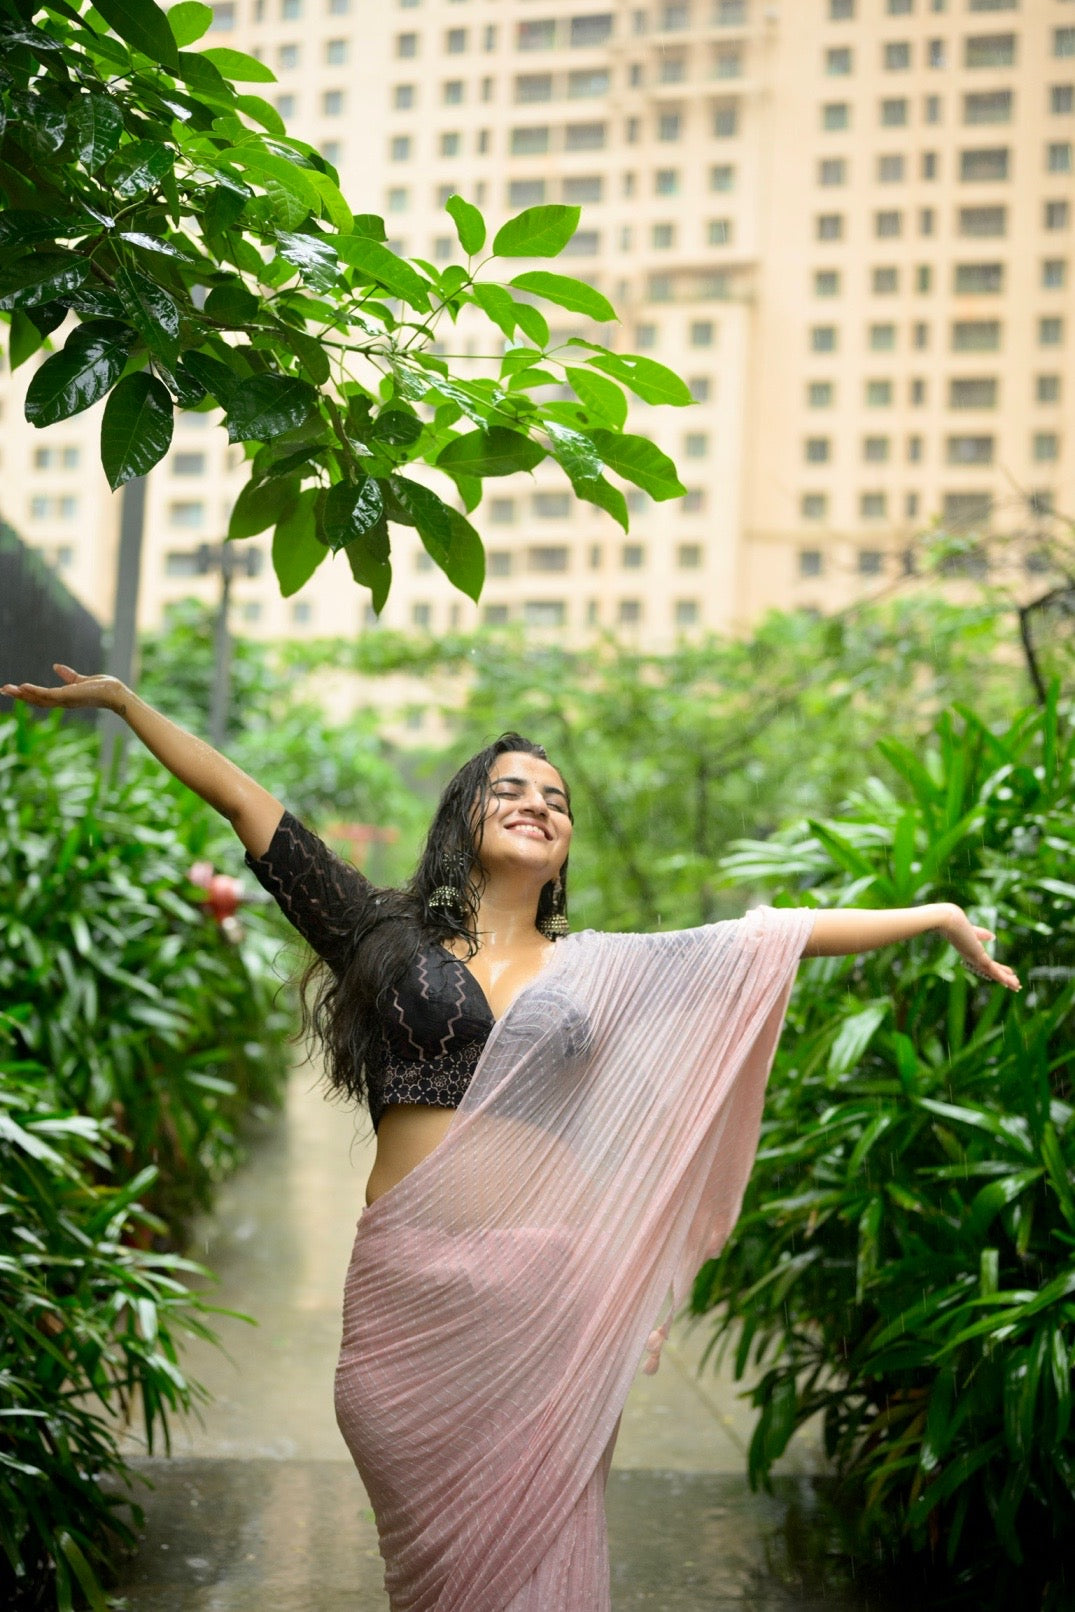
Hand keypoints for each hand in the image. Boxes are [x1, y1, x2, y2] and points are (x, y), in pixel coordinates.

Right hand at [1, 664, 127, 712]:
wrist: (115, 693)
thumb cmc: (102, 688)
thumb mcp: (80, 680)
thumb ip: (68, 675)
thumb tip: (55, 667)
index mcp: (64, 698)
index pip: (41, 697)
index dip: (27, 694)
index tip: (13, 689)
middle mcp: (62, 701)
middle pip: (36, 700)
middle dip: (19, 696)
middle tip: (3, 690)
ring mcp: (64, 700)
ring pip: (38, 699)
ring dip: (22, 694)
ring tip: (7, 689)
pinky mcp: (68, 696)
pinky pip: (47, 694)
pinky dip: (35, 691)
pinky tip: (23, 687)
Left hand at [936, 903, 1020, 991]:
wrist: (947, 920)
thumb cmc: (955, 923)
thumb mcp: (973, 930)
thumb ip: (982, 935)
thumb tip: (992, 937)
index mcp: (970, 952)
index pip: (987, 963)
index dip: (999, 968)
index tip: (1009, 973)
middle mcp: (972, 958)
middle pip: (991, 971)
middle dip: (1004, 978)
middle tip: (1015, 985)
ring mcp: (974, 959)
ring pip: (994, 973)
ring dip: (1006, 980)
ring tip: (1018, 987)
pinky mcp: (977, 957)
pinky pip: (993, 970)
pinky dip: (1003, 977)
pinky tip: (1012, 982)